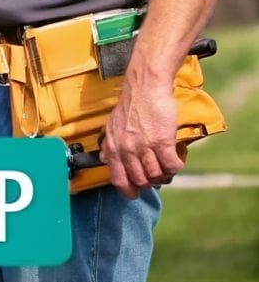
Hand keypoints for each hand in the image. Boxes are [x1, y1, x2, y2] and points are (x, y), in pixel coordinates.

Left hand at [102, 77, 184, 197]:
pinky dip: (175, 167)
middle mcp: (126, 149)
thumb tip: (105, 158)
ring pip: (156, 174)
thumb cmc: (132, 105)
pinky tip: (176, 162)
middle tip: (156, 176)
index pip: (118, 179)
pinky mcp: (162, 141)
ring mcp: (144, 146)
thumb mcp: (112, 126)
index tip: (135, 194)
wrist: (145, 87)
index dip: (128, 190)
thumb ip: (110, 143)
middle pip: (140, 180)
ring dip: (164, 175)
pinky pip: (171, 165)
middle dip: (149, 182)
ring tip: (167, 168)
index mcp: (113, 147)